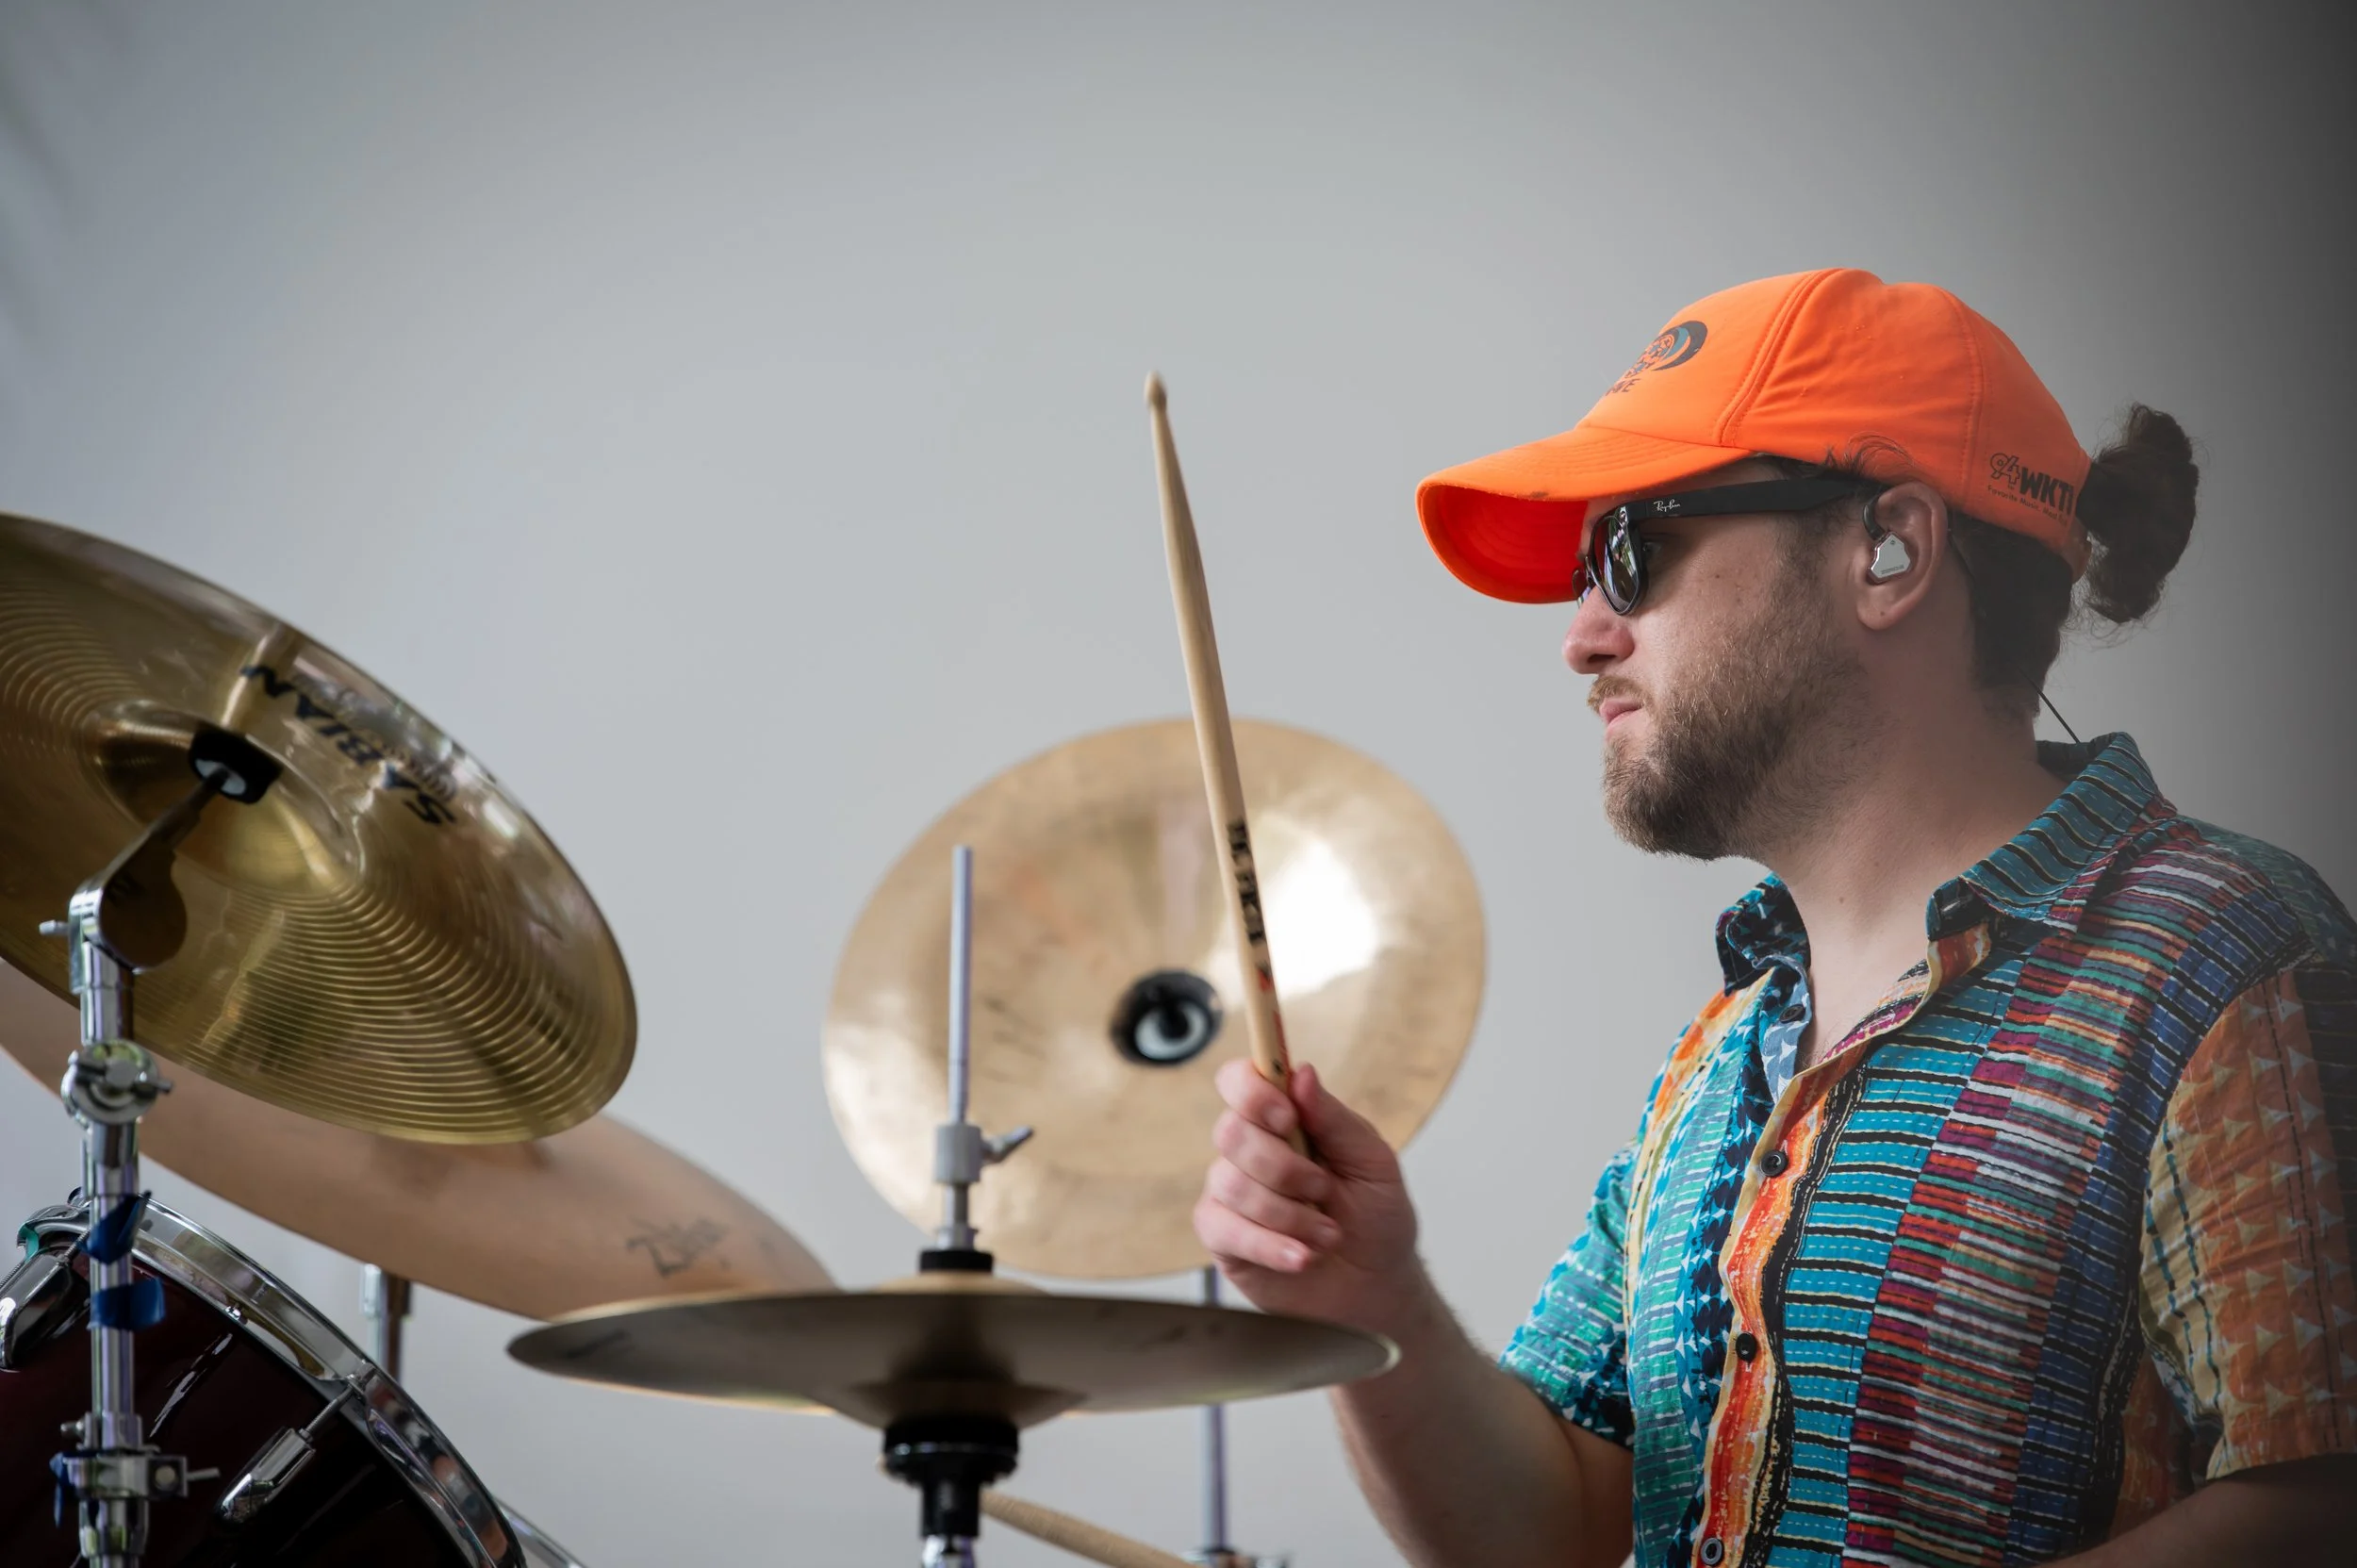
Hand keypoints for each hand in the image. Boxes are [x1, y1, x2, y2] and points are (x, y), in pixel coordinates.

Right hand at [1193, 1058, 1421, 1335]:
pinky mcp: (1224, 1239)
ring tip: (1327, 1235)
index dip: (1252, 1091)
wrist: (1377, 1285)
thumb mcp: (1373, 1163)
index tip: (1286, 1115)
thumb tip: (1301, 1073)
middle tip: (1325, 1191)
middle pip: (1231, 1132)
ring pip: (1232, 1185)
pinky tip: (1302, 1257)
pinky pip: (1226, 1230)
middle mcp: (1250, 1151)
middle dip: (1285, 1167)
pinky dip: (1271, 1245)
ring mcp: (1231, 1194)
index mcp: (1283, 1120)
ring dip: (1289, 1215)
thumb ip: (1335, 1120)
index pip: (1240, 1081)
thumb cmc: (1376, 1217)